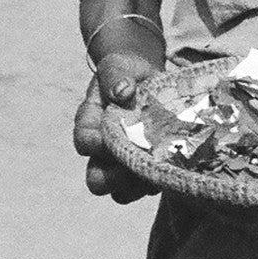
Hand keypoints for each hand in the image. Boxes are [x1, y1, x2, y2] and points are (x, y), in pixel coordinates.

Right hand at [72, 49, 160, 203]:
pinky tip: (173, 166)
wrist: (145, 79)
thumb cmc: (125, 73)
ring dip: (136, 186)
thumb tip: (123, 92)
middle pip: (97, 180)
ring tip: (154, 170)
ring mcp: (127, 165)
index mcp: (90, 126)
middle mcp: (104, 153)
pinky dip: (160, 181)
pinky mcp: (151, 169)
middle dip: (110, 178)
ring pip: (123, 192)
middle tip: (128, 164)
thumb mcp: (116, 66)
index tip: (104, 138)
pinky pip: (151, 186)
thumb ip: (115, 76)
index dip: (92, 144)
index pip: (84, 142)